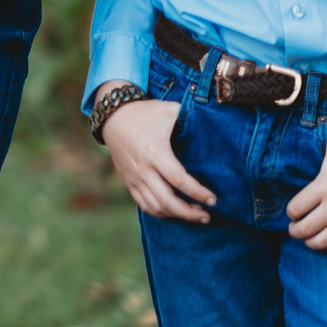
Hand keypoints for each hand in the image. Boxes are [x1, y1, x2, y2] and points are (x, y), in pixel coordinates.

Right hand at [100, 98, 216, 222]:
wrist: (112, 117)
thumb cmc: (144, 113)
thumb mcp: (168, 110)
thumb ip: (189, 118)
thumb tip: (212, 124)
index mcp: (155, 152)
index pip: (179, 180)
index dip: (198, 193)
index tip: (213, 199)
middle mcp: (143, 169)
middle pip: (167, 201)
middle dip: (190, 213)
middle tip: (207, 216)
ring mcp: (134, 177)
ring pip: (156, 207)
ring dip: (177, 215)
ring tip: (195, 214)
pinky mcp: (129, 181)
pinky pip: (144, 205)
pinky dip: (161, 212)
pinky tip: (174, 211)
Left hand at [286, 138, 326, 255]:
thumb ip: (317, 153)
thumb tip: (304, 152)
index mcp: (322, 187)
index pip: (295, 209)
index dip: (290, 213)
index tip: (293, 213)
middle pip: (305, 229)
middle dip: (295, 232)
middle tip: (295, 229)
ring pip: (322, 242)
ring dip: (311, 243)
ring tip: (310, 239)